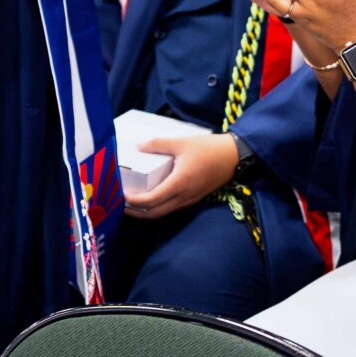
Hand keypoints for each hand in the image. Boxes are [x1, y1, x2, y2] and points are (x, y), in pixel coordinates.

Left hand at [124, 133, 238, 218]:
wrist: (234, 156)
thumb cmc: (209, 149)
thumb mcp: (182, 142)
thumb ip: (158, 144)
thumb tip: (138, 146)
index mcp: (179, 184)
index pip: (151, 201)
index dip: (134, 201)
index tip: (121, 195)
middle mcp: (183, 197)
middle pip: (154, 213)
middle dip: (135, 212)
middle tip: (121, 203)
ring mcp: (189, 200)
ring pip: (163, 212)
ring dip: (146, 211)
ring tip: (133, 201)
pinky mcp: (193, 198)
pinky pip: (172, 208)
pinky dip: (158, 206)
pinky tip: (152, 196)